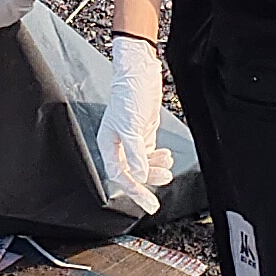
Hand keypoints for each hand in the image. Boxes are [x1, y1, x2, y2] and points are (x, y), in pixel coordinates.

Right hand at [99, 34, 166, 217]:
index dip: (134, 191)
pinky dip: (158, 158)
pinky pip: (149, 154)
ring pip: (142, 164)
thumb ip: (135, 153)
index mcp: (108, 144)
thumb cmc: (130, 94)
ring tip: (168, 168)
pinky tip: (166, 157)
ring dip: (156, 169)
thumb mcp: (132, 126)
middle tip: (164, 185)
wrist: (140, 72)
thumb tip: (140, 175)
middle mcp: (118, 144)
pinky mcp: (142, 132)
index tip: (149, 203)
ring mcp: (131, 139)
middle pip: (131, 173)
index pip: (120, 175)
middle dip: (148, 180)